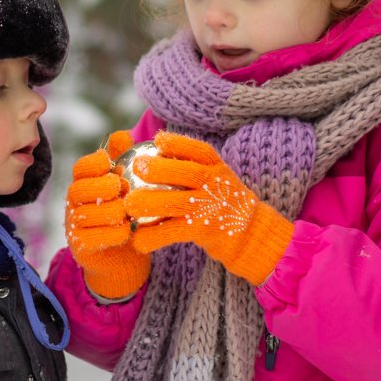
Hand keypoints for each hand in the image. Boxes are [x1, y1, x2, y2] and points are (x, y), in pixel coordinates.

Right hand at [65, 131, 150, 299]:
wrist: (124, 255)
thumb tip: (123, 133)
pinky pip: (92, 238)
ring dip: (109, 210)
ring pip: (86, 214)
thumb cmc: (125, 213)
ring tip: (127, 211)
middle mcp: (75, 203)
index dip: (93, 163)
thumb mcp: (125, 184)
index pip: (80, 169)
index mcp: (85, 184)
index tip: (110, 162)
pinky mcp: (81, 247)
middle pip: (78, 189)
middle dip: (100, 186)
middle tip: (120, 187)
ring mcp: (75, 225)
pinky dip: (111, 233)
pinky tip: (127, 230)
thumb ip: (122, 158)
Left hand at [125, 131, 293, 285]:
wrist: (251, 235)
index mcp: (218, 168)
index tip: (158, 140)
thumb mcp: (217, 178)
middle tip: (137, 166)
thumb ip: (193, 167)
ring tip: (130, 204)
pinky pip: (174, 232)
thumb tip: (156, 150)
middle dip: (161, 169)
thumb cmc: (223, 202)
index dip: (178, 143)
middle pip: (188, 173)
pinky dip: (154, 236)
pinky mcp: (204, 232)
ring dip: (151, 203)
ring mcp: (210, 209)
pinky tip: (138, 240)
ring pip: (177, 203)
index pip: (200, 151)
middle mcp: (216, 185)